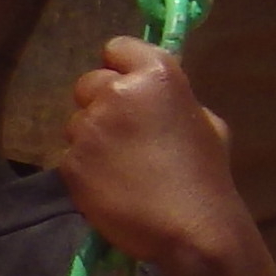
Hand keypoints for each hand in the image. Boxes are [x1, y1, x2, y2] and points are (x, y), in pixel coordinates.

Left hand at [56, 40, 253, 275]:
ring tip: (119, 167)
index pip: (117, 48)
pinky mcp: (71, 162)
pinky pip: (70, 156)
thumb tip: (155, 94)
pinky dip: (84, 169)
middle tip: (123, 135)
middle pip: (89, 83)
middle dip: (101, 103)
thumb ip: (174, 99)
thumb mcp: (206, 123)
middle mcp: (116, 92)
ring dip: (91, 139)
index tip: (127, 87)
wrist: (191, 228)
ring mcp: (89, 127)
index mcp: (156, 75)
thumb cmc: (206, 176)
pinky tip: (109, 186)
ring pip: (77, 122)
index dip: (120, 67)